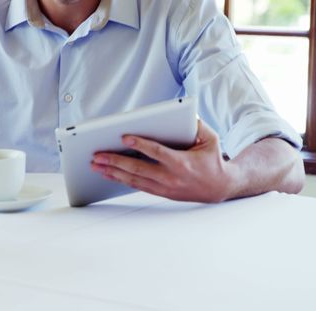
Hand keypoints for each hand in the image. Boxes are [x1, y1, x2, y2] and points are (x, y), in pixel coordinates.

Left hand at [91, 120, 237, 202]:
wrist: (219, 188)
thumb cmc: (213, 161)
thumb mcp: (210, 140)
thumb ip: (197, 125)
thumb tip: (184, 112)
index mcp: (181, 163)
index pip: (156, 153)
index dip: (140, 145)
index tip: (124, 138)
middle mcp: (170, 177)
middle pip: (138, 169)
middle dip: (115, 161)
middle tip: (97, 155)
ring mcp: (164, 187)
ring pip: (133, 180)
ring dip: (112, 172)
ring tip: (96, 165)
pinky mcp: (161, 193)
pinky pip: (137, 186)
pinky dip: (120, 180)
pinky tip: (108, 174)